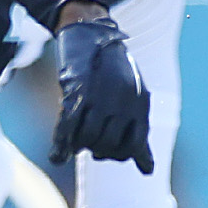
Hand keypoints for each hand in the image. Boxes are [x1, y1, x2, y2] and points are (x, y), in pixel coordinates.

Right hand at [52, 13, 152, 171]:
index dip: (119, 154)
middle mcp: (124, 101)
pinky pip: (69, 126)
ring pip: (89, 138)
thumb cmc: (113, 72)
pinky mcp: (77, 90)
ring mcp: (102, 95)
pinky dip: (62, 143)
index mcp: (141, 104)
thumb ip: (137, 136)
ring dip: (79, 145)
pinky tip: (58, 154)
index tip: (106, 150)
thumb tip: (149, 172)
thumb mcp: (133, 101)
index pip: (134, 146)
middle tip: (89, 144)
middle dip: (98, 151)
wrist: (91, 34)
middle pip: (110, 145)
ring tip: (75, 139)